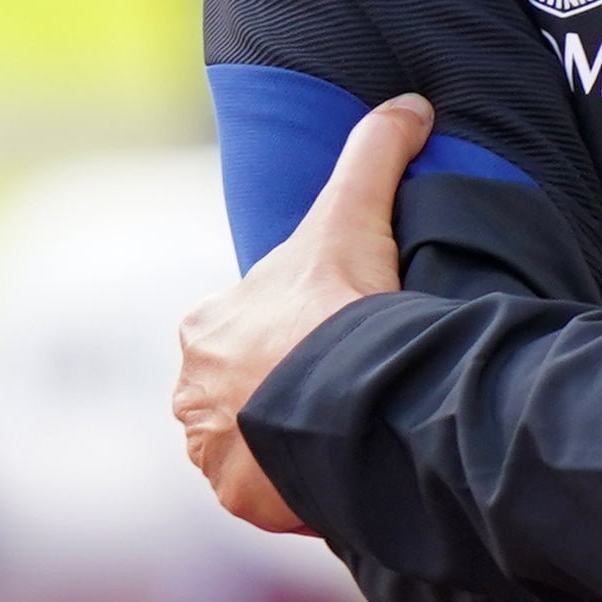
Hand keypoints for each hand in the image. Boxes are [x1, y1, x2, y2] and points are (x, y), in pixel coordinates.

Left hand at [175, 93, 431, 533]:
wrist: (346, 400)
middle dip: (287, 387)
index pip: (251, 326)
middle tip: (349, 382)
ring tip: (346, 428)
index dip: (299, 327)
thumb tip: (410, 103)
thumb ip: (375, 152)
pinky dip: (295, 483)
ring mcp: (211, 451)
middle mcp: (191, 392)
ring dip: (288, 438)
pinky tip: (336, 465)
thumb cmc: (339, 306)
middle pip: (246, 387)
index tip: (342, 332)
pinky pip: (265, 490)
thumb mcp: (354, 214)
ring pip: (253, 440)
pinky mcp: (237, 497)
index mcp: (207, 327)